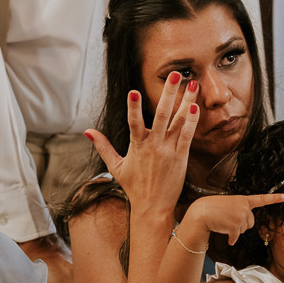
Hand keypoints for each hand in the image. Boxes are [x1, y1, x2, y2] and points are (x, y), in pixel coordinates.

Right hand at [84, 72, 197, 212]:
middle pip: (162, 115)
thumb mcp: (115, 166)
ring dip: (186, 101)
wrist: (152, 208)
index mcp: (137, 145)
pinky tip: (196, 106)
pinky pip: (187, 136)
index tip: (133, 91)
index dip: (133, 107)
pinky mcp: (181, 157)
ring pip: (179, 121)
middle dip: (169, 93)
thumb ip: (103, 146)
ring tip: (193, 84)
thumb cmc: (134, 187)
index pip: (134, 122)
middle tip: (175, 74)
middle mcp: (153, 145)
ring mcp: (168, 150)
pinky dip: (192, 122)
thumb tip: (87, 131)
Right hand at [187, 194, 283, 244]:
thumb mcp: (228, 204)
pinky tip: (224, 233)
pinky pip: (236, 237)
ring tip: (223, 222)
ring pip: (244, 230)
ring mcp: (240, 217)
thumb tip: (242, 228)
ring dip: (235, 230)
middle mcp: (244, 207)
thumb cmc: (212, 208)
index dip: (274, 198)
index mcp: (243, 199)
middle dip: (242, 224)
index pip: (261, 199)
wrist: (201, 213)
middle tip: (228, 219)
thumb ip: (239, 210)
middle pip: (251, 222)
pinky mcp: (236, 227)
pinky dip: (231, 238)